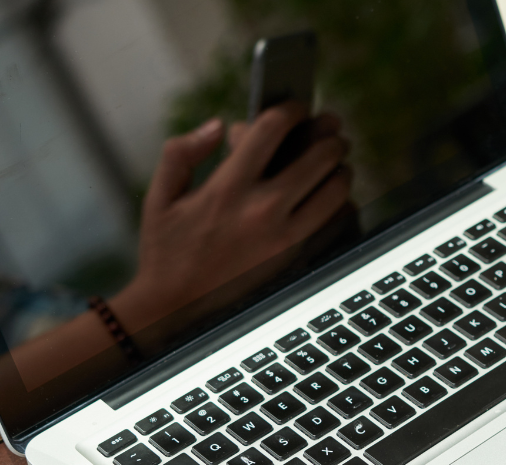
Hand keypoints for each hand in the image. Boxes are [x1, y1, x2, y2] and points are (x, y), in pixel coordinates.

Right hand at [114, 104, 351, 329]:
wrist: (178, 312)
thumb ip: (182, 152)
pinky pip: (337, 222)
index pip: (270, 130)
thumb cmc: (167, 251)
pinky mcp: (298, 258)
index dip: (290, 110)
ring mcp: (285, 237)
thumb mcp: (160, 198)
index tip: (296, 106)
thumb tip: (218, 124)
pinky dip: (341, 204)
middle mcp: (261, 210)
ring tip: (335, 163)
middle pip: (318, 157)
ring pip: (336, 189)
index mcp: (226, 188)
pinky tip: (333, 197)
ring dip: (340, 169)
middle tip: (331, 131)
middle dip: (329, 137)